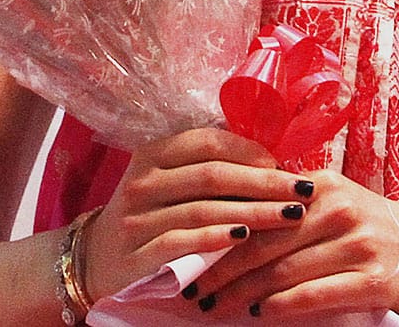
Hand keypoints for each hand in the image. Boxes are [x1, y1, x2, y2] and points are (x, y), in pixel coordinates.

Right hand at [81, 128, 316, 302]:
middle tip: (301, 191)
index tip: (286, 164)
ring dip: (252, 212)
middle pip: (214, 176)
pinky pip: (182, 242)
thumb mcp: (173, 178)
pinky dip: (216, 238)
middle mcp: (144, 180)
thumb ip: (211, 164)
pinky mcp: (136, 254)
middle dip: (264, 184)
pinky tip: (244, 237)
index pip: (210, 142)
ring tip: (288, 217)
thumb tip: (274, 157)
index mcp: (155, 150)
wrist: (97, 257)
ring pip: (204, 209)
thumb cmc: (153, 210)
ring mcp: (137, 218)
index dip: (251, 151)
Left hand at [186, 170, 398, 320]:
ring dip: (243, 292)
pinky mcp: (371, 280)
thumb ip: (293, 206)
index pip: (260, 207)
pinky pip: (315, 294)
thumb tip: (233, 219)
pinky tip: (260, 313)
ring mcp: (356, 244)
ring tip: (215, 306)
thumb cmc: (375, 228)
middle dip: (223, 268)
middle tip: (193, 289)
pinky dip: (283, 305)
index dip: (222, 231)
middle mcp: (339, 209)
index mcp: (323, 185)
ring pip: (284, 270)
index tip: (190, 250)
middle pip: (266, 241)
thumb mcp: (338, 202)